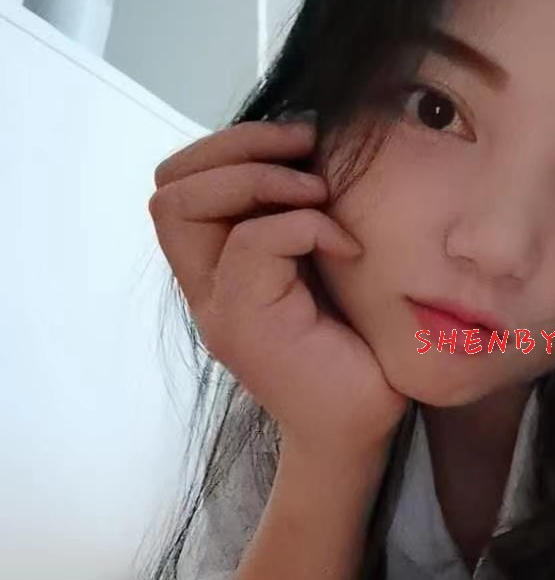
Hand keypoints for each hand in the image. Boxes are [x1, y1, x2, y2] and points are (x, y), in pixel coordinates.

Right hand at [149, 120, 407, 455]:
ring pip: (185, 204)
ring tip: (320, 194)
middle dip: (240, 147)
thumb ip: (301, 220)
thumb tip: (317, 149)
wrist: (360, 432)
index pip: (181, 183)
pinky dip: (307, 226)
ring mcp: (218, 305)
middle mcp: (206, 286)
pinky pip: (254, 241)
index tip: (306, 148)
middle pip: (169, 187)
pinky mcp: (244, 323)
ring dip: (258, 179)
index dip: (234, 146)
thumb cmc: (356, 353)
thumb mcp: (326, 269)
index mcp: (220, 268)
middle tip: (308, 152)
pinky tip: (348, 249)